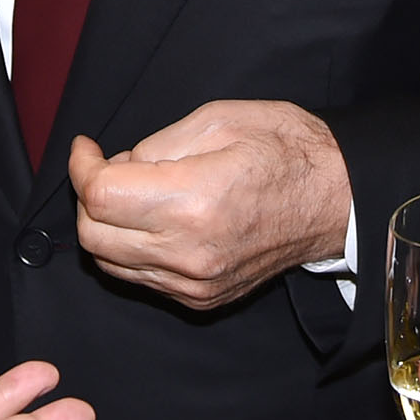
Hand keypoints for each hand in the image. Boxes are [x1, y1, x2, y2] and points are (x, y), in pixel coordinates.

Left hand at [67, 99, 351, 310]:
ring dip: (105, 225)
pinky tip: (154, 218)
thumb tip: (117, 167)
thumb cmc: (285, 149)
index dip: (81, 166)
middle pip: (93, 236)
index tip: (87, 147)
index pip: (100, 196)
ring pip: (110, 263)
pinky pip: (140, 278)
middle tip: (108, 167)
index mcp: (193, 202)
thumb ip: (154, 145)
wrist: (339, 200)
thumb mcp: (217, 120)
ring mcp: (196, 284)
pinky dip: (130, 248)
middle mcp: (191, 253)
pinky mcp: (202, 299)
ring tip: (135, 192)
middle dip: (87, 196)